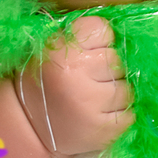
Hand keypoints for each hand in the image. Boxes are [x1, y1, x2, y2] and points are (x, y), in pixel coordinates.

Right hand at [15, 16, 133, 157]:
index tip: (88, 50)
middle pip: (117, 59)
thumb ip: (81, 38)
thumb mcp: (51, 50)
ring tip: (93, 98)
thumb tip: (121, 35)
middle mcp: (77, 75)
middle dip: (107, 68)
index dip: (99, 39)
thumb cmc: (45, 82)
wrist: (28, 127)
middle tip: (89, 78)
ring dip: (115, 92)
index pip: (102, 29)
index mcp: (62, 51)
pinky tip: (99, 114)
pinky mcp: (103, 129)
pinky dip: (119, 114)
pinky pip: (128, 114)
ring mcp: (91, 104)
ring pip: (126, 88)